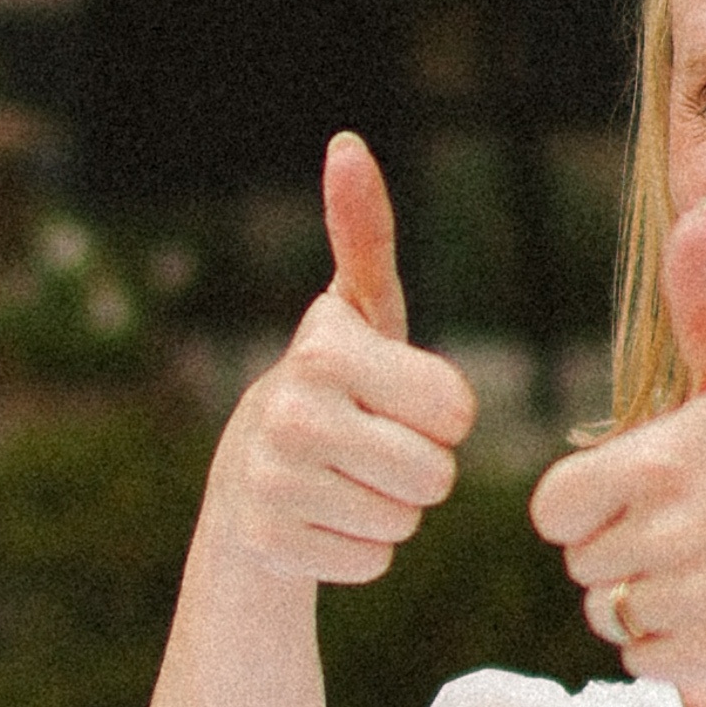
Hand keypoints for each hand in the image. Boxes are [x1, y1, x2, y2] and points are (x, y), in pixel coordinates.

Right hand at [198, 138, 473, 589]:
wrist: (250, 471)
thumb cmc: (336, 384)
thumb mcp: (361, 312)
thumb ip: (364, 233)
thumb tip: (346, 144)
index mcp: (325, 351)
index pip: (455, 412)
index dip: (440, 412)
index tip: (396, 398)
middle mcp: (291, 413)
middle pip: (435, 476)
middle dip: (420, 469)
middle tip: (373, 446)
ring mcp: (273, 483)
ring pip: (405, 523)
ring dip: (391, 509)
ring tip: (346, 479)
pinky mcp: (270, 543)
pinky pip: (373, 562)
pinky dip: (359, 549)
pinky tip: (324, 517)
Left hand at [528, 204, 705, 692]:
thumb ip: (702, 299)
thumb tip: (697, 210)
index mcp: (661, 464)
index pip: (554, 507)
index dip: (585, 500)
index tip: (637, 488)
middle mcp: (672, 535)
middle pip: (581, 562)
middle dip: (620, 545)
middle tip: (691, 524)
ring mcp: (697, 599)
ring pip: (608, 613)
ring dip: (644, 593)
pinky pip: (643, 657)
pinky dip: (671, 640)